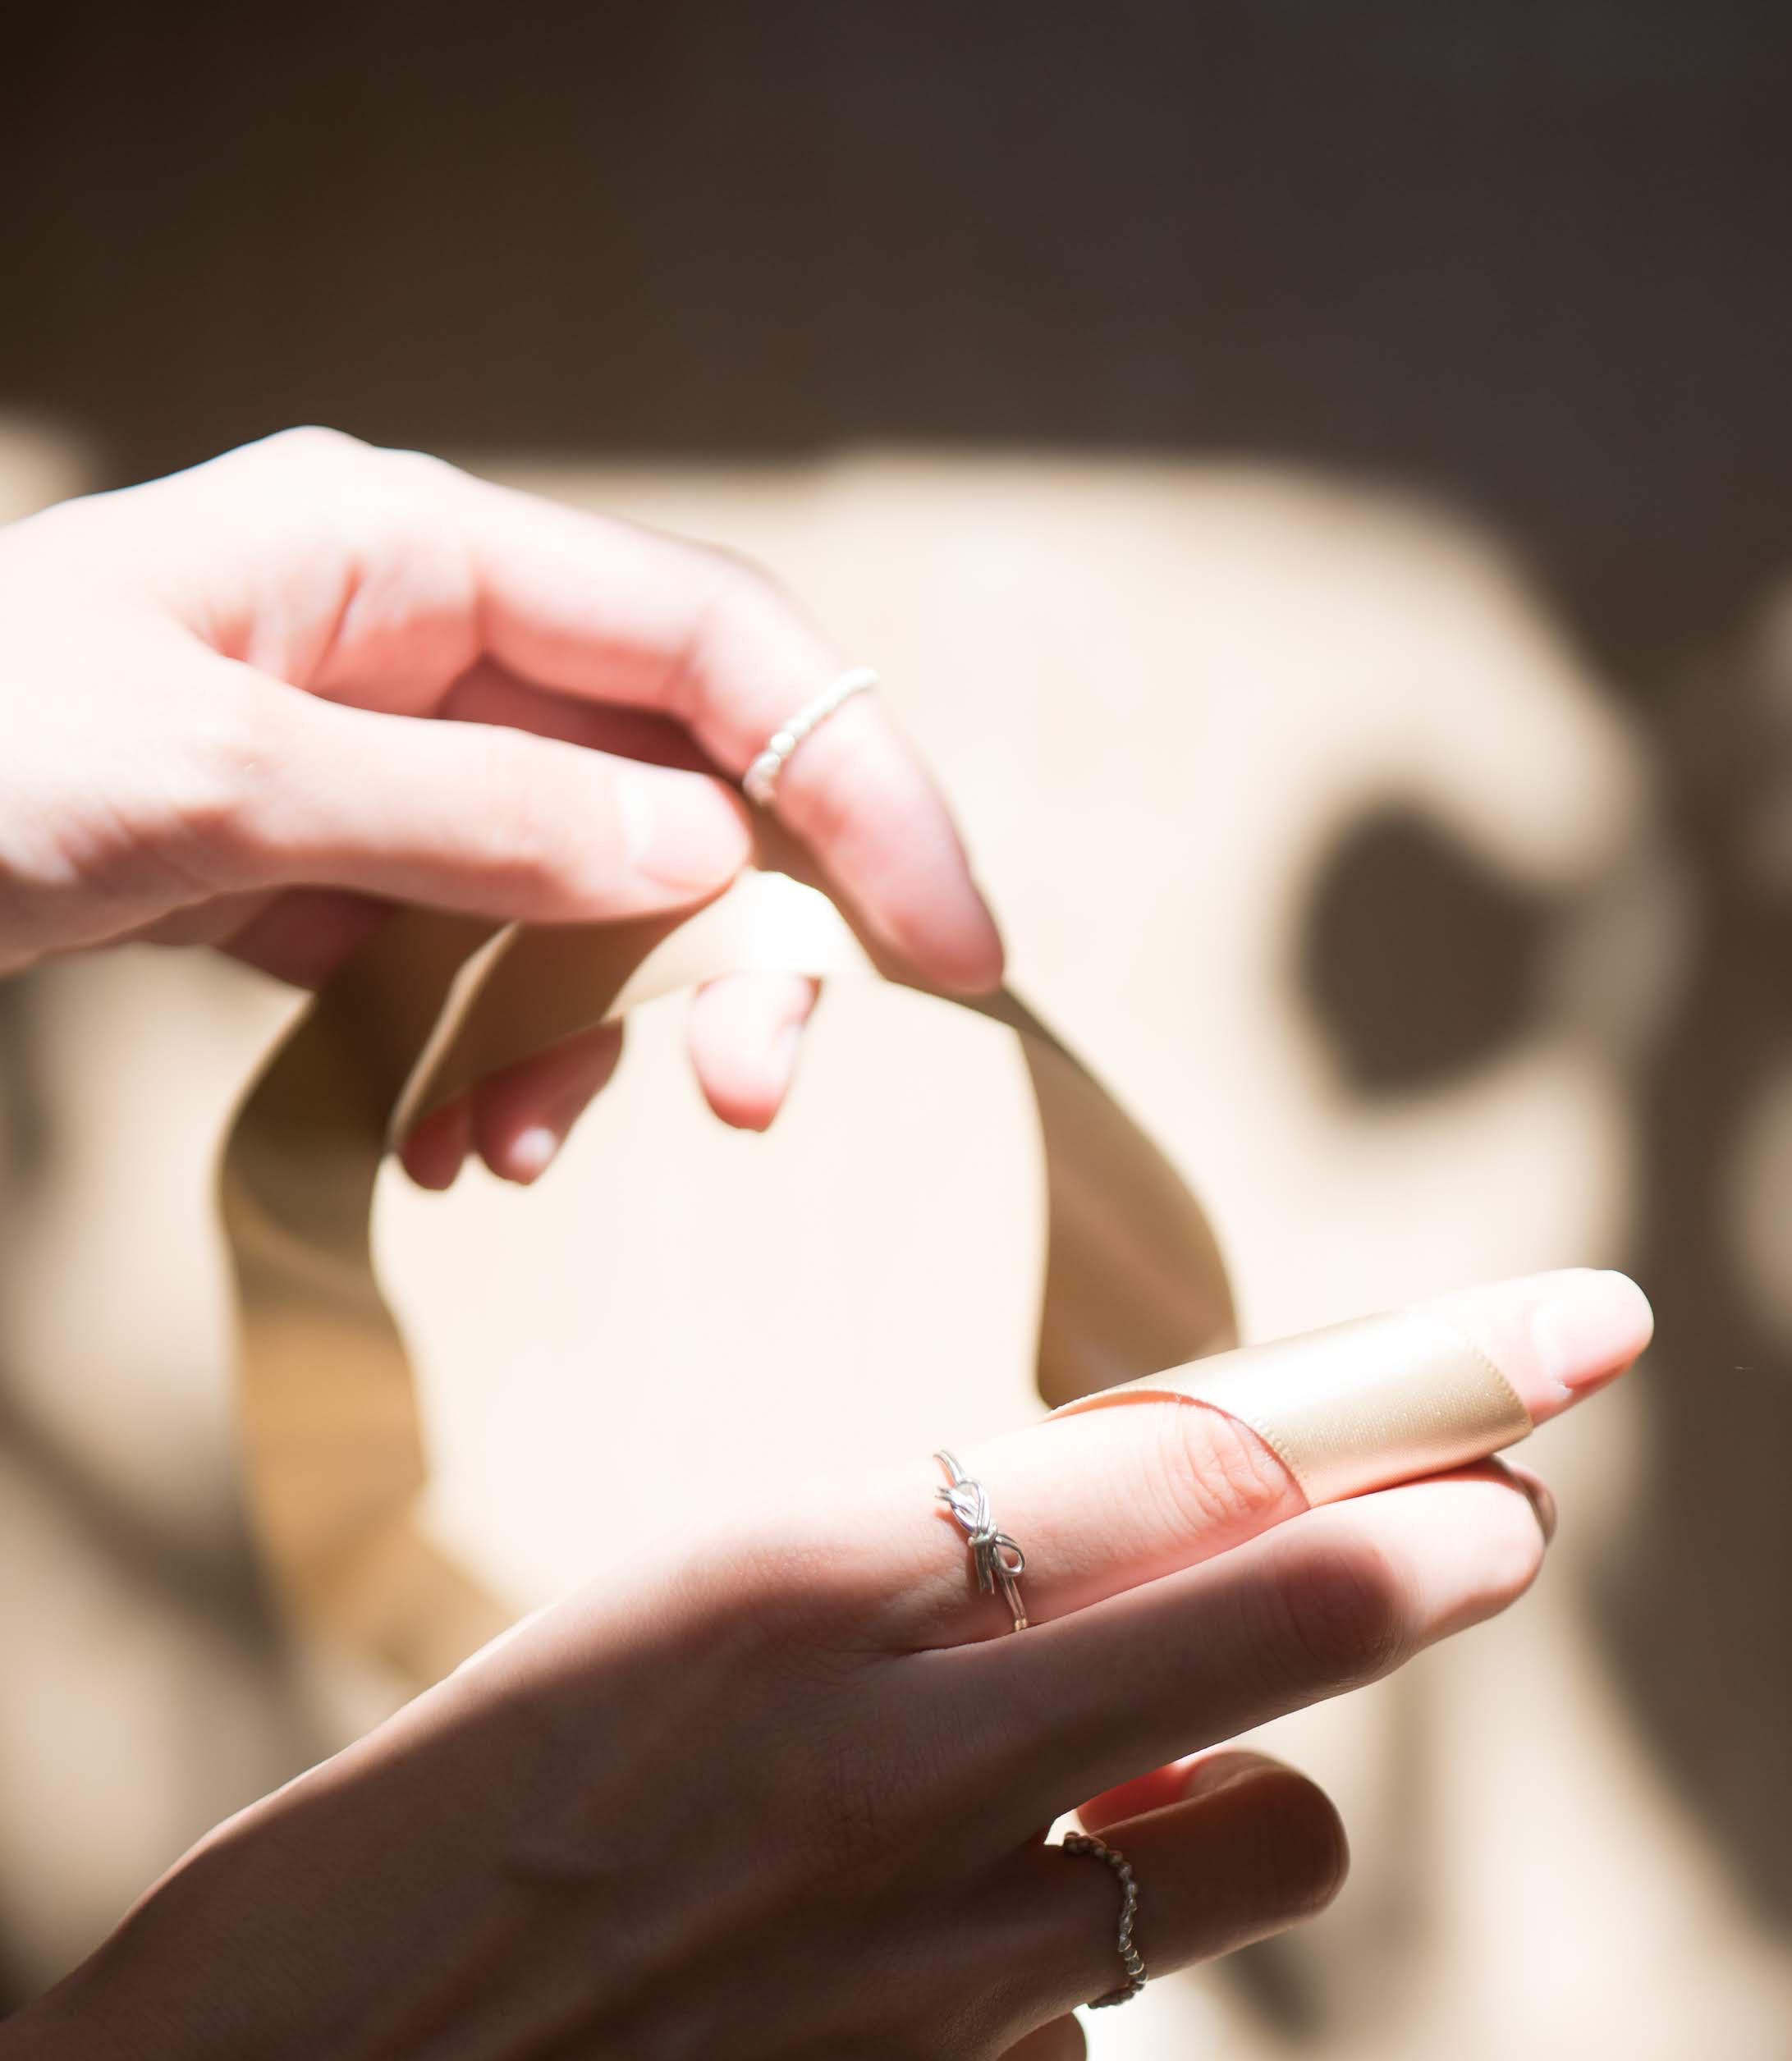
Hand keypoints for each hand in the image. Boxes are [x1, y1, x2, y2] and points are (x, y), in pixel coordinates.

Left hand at [0, 425, 999, 1184]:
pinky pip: (484, 973)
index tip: (949, 948)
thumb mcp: (218, 785)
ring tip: (510, 1153)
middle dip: (734, 953)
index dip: (857, 783)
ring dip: (595, 1047)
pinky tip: (445, 1147)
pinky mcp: (335, 878)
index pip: (715, 646)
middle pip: (682, 786)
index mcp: (408, 552)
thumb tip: (704, 853)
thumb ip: (477, 816)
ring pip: (595, 905)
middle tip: (744, 1106)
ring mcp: (383, 764)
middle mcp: (421, 644)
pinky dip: (495, 1071)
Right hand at [0, 1272, 1648, 2060]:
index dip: (1398, 1403)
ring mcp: (934, 1977)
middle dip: (1437, 1552)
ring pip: (1247, 1866)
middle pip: (1286, 1620)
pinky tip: (841, 2043)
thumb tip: (1149, 1596)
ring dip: (1208, 1842)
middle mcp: (899, 1763)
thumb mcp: (628, 1654)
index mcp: (795, 1586)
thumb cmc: (408, 1873)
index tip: (1549, 1362)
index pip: (1178, 1457)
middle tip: (1513, 1527)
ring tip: (1061, 1855)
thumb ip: (895, 1618)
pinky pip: (1081, 2044)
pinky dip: (1019, 2023)